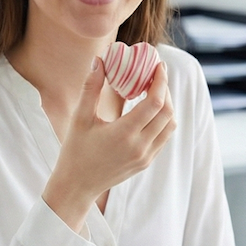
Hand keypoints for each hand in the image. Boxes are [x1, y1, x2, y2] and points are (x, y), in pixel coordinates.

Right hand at [43, 59, 174, 231]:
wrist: (77, 186)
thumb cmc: (75, 151)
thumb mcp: (80, 118)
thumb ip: (90, 88)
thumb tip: (99, 60)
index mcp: (124, 134)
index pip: (154, 103)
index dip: (160, 82)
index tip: (158, 66)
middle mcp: (140, 147)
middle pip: (167, 112)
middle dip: (165, 90)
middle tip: (155, 75)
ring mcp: (146, 157)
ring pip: (170, 126)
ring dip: (166, 106)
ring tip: (153, 91)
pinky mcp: (146, 162)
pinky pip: (163, 137)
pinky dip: (162, 120)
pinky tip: (149, 110)